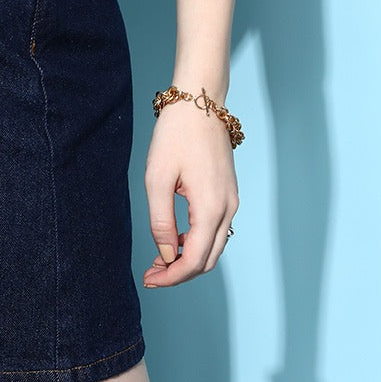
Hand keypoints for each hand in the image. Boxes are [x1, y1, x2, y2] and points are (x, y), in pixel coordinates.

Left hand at [142, 101, 238, 286]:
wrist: (200, 101)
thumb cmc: (176, 135)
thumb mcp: (158, 178)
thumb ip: (161, 221)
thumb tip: (166, 253)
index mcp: (211, 208)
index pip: (194, 260)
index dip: (171, 276)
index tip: (149, 279)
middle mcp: (228, 208)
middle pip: (208, 259)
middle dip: (180, 272)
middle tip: (152, 272)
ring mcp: (231, 200)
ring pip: (214, 246)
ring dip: (189, 257)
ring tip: (160, 256)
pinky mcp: (228, 192)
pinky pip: (216, 229)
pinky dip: (197, 241)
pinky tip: (175, 236)